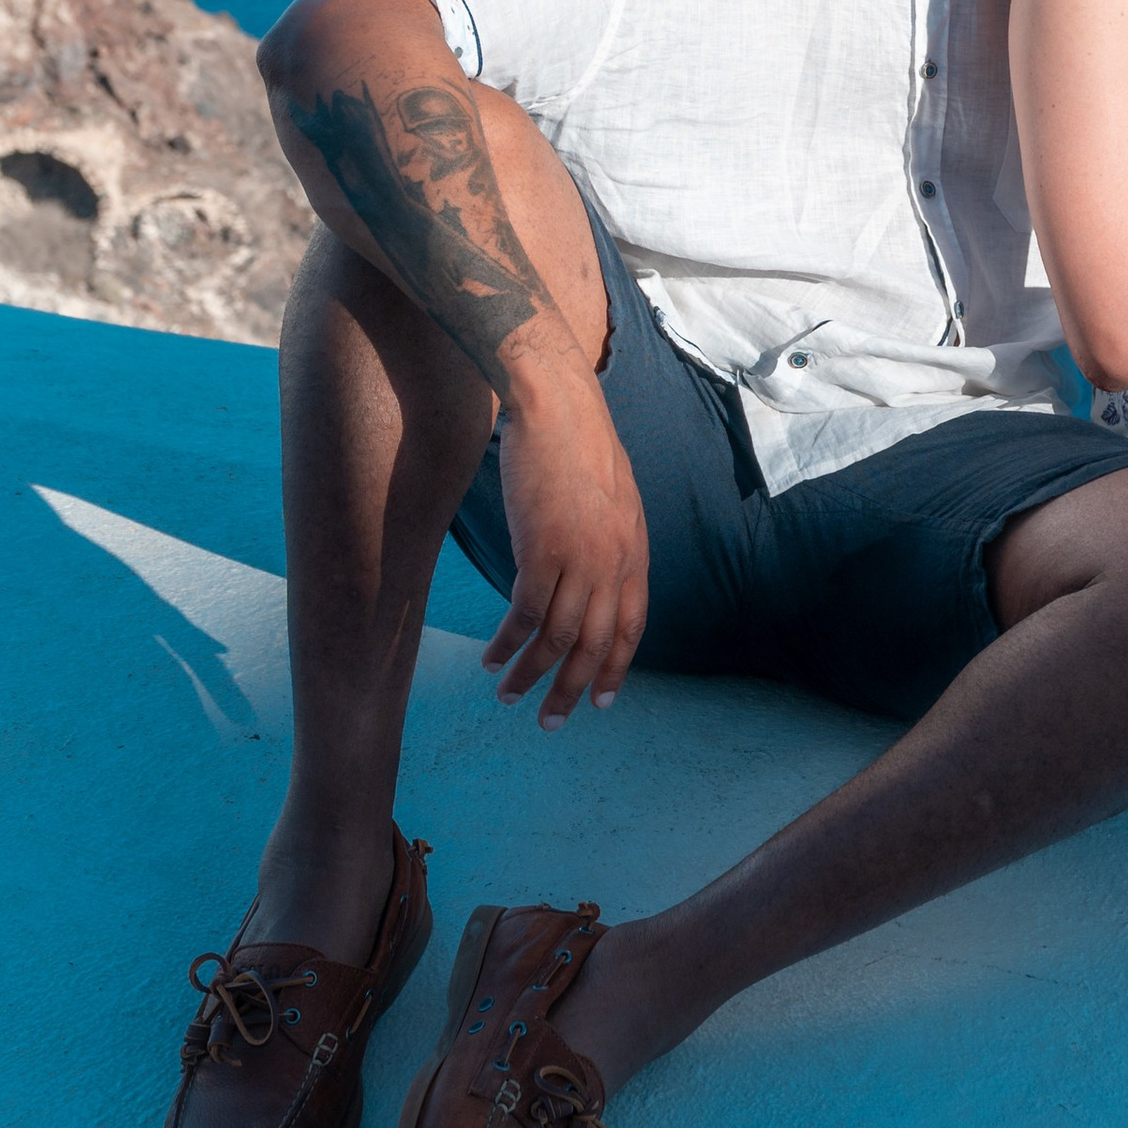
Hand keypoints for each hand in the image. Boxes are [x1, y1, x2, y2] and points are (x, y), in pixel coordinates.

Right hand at [481, 374, 650, 727]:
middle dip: (572, 690)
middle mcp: (614, 561)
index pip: (630, 625)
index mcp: (635, 549)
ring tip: (508, 697)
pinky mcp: (541, 552)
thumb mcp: (613, 496)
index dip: (614, 667)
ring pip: (558, 639)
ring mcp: (580, 559)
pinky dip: (508, 644)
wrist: (557, 406)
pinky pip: (524, 616)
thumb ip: (609, 541)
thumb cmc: (578, 442)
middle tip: (550, 721)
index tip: (600, 700)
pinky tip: (492, 657)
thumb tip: (594, 573)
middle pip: (595, 644)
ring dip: (532, 676)